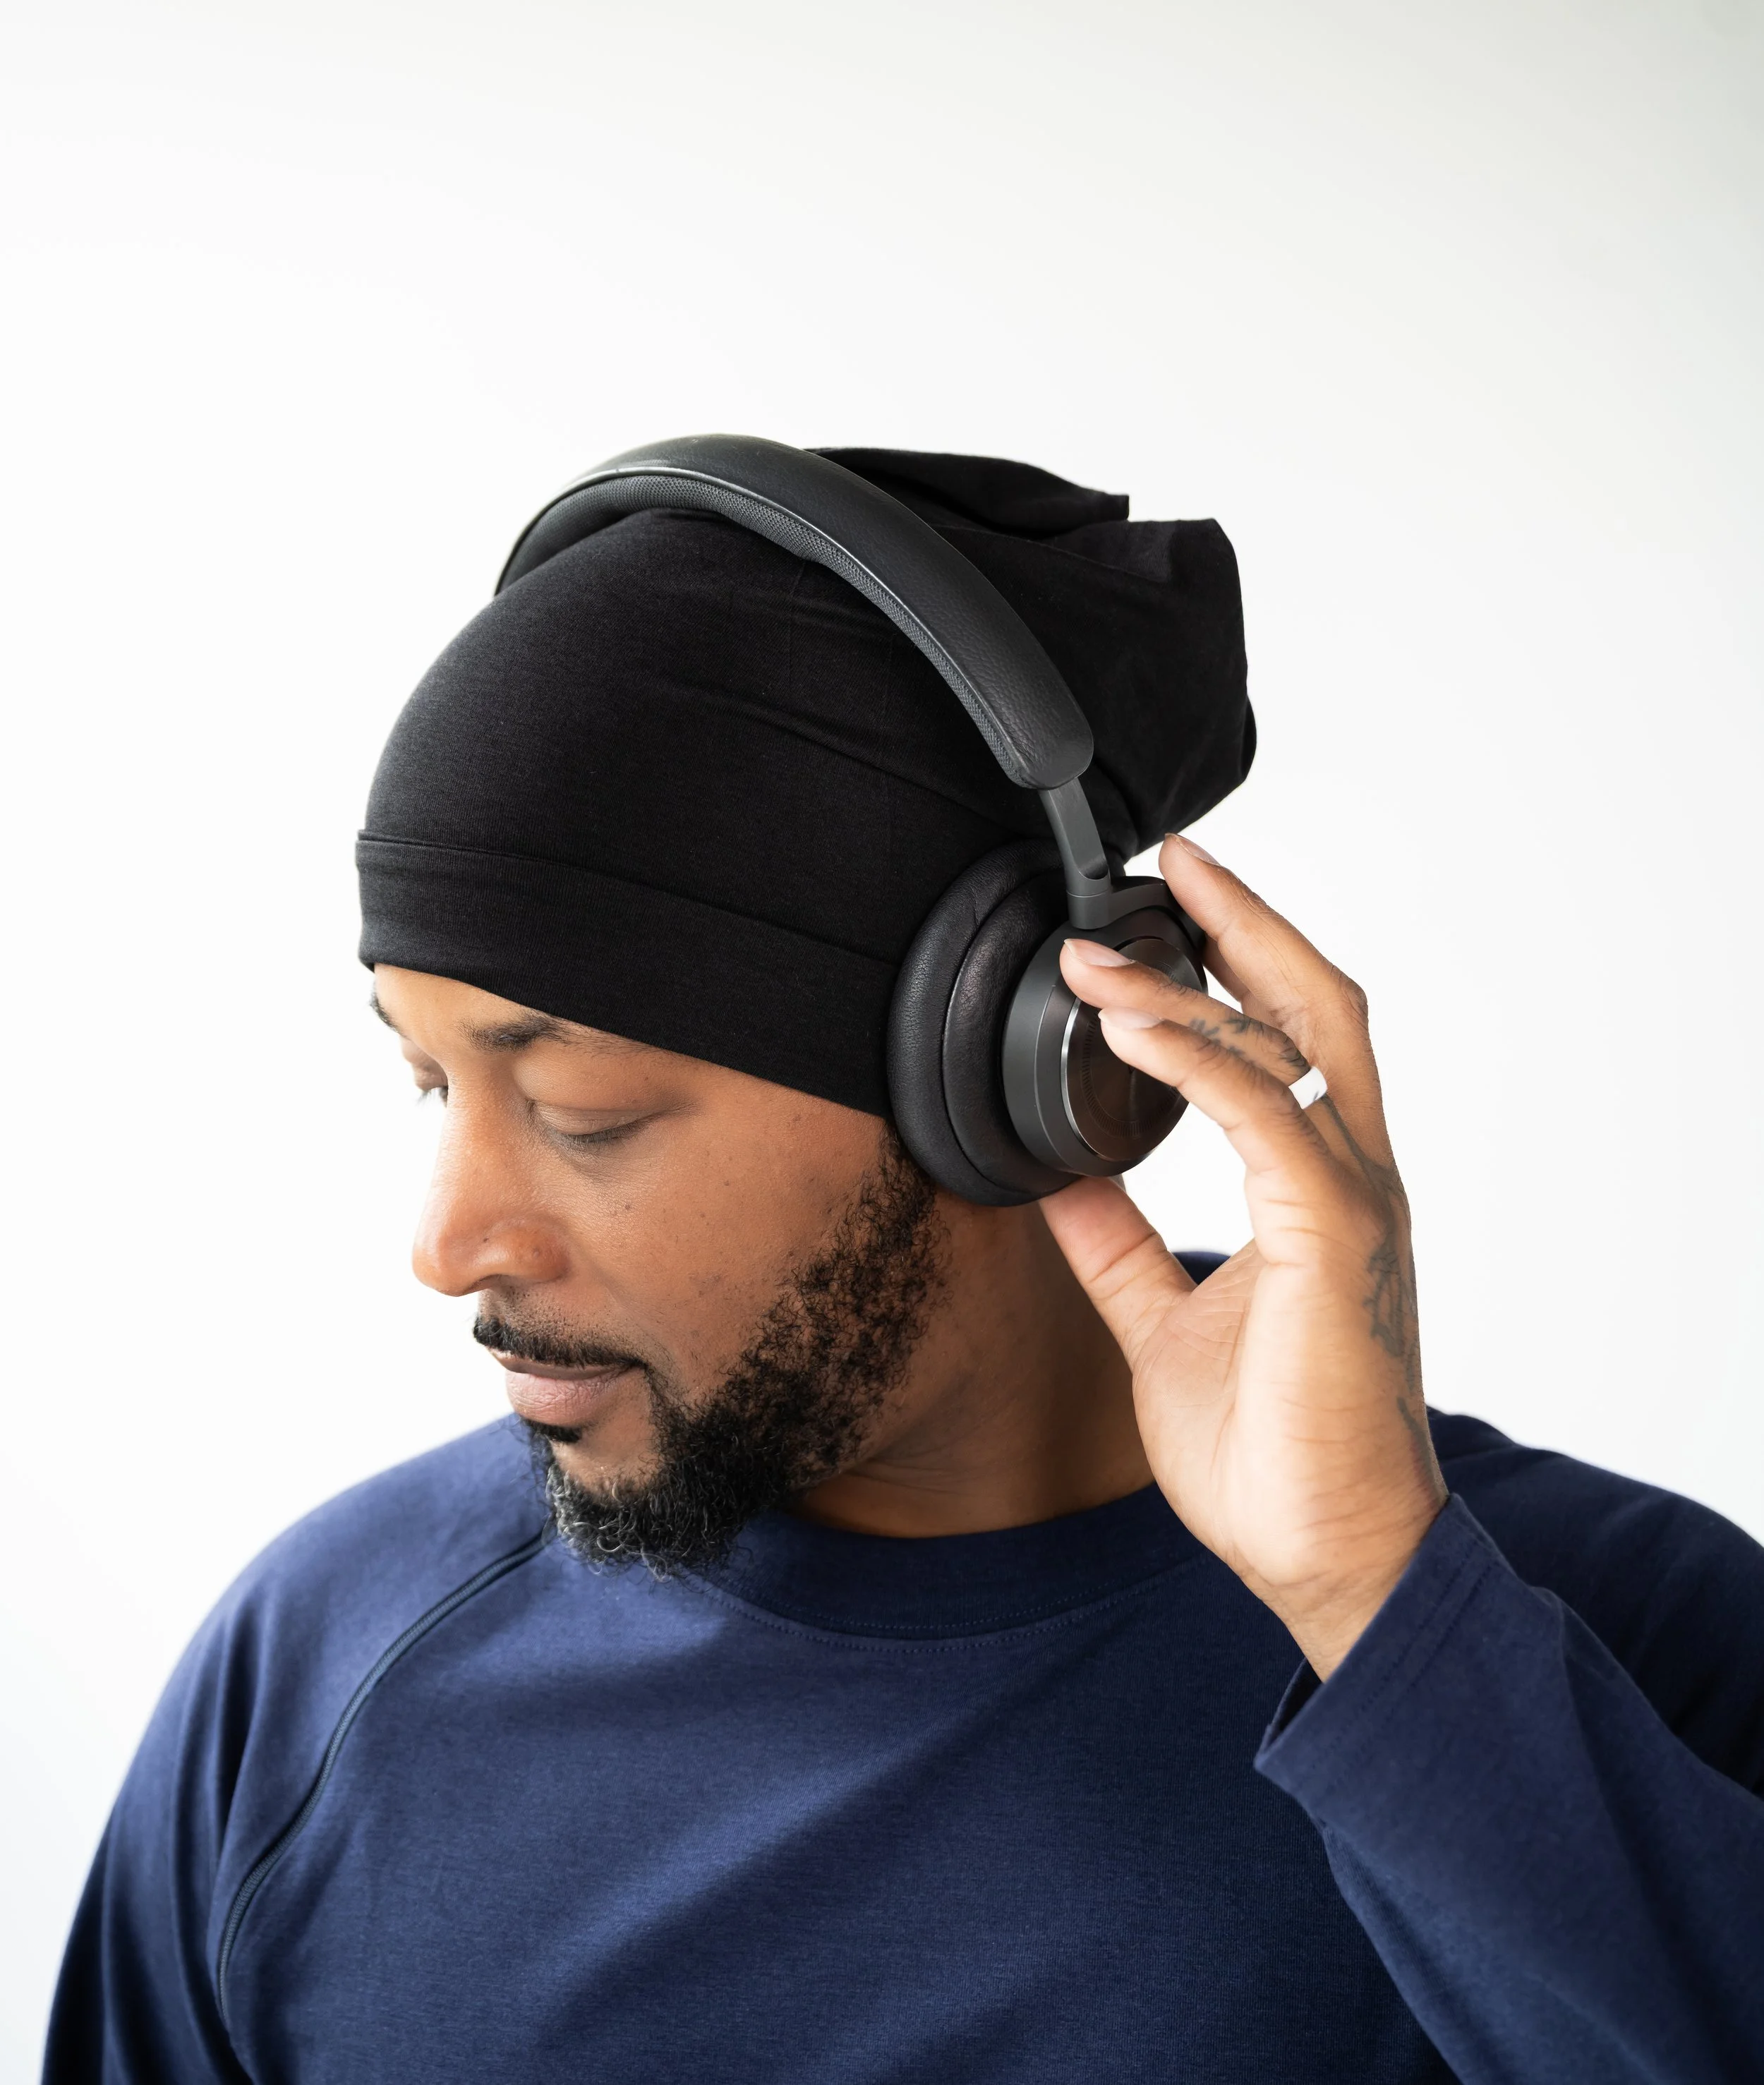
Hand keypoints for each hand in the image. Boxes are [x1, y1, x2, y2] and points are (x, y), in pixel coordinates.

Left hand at [1039, 834, 1446, 1677]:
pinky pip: (1263, 1117)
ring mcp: (1353, 1202)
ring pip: (1292, 1040)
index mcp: (1320, 1191)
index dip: (1238, 965)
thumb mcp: (1157, 1321)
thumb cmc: (1267, 1447)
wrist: (1324, 1553)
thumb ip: (1116, 1243)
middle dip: (1244, 921)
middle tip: (1170, 858)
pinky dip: (1193, 1062)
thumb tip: (1054, 1177)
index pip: (1291, 1043)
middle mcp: (1352, 1177)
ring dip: (1187, 983)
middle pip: (1316, 1004)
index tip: (1166, 912)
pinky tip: (1123, 1029)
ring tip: (1092, 949)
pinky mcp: (1333, 1237)